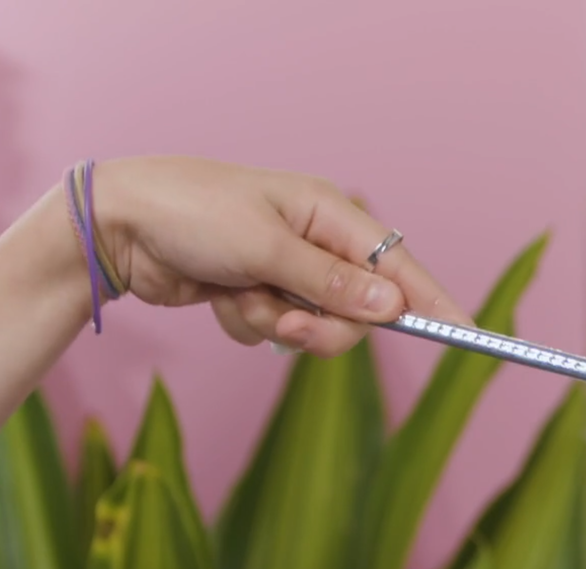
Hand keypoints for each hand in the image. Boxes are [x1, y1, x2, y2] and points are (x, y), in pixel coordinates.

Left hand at [88, 156, 468, 356]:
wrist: (115, 226)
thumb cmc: (191, 214)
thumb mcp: (266, 248)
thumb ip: (331, 283)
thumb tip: (394, 307)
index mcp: (329, 214)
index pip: (399, 266)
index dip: (434, 303)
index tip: (469, 338)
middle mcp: (315, 243)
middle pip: (360, 310)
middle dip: (326, 325)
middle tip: (288, 322)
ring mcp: (285, 271)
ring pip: (317, 327)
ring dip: (279, 324)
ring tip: (241, 299)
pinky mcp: (256, 294)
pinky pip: (276, 332)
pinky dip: (249, 324)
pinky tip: (219, 297)